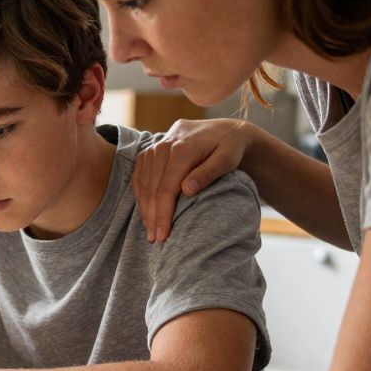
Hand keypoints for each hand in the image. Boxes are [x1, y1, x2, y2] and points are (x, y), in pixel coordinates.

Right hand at [132, 118, 255, 242]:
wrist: (225, 130)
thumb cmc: (230, 147)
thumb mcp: (228, 159)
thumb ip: (208, 173)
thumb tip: (187, 190)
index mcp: (182, 148)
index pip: (166, 187)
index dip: (163, 214)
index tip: (164, 235)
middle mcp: (163, 145)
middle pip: (152, 187)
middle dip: (152, 216)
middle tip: (156, 240)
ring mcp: (154, 146)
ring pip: (143, 183)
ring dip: (144, 208)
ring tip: (150, 230)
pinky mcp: (150, 151)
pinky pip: (139, 176)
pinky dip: (141, 195)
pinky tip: (146, 211)